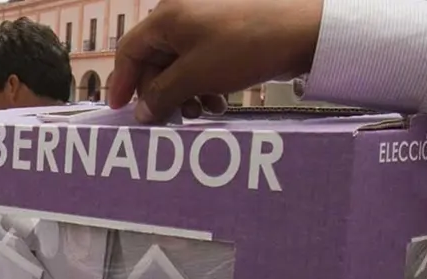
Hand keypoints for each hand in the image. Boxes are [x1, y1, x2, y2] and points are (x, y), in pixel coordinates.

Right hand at [109, 0, 321, 122]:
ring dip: (184, 92)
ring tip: (201, 112)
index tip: (121, 110)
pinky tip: (219, 101)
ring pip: (181, 62)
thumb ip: (161, 96)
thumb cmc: (244, 46)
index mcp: (167, 15)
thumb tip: (141, 113)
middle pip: (156, 59)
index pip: (130, 50)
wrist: (304, 29)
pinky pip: (203, 58)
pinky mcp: (230, 28)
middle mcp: (183, 11)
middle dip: (161, 93)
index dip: (122, 83)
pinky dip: (204, 82)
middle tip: (171, 119)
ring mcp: (208, 18)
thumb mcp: (195, 76)